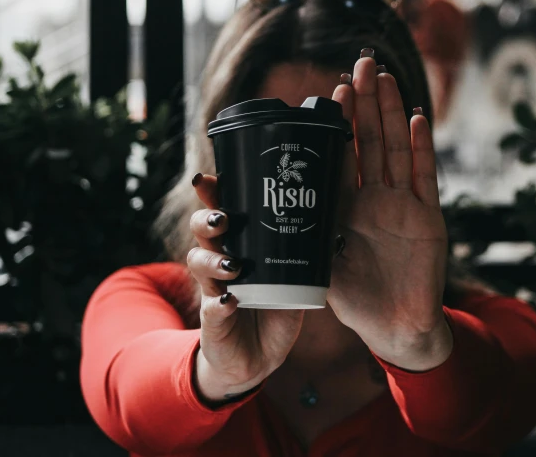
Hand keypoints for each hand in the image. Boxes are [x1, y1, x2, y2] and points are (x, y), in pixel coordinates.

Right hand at [188, 174, 303, 402]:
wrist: (257, 357)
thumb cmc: (274, 308)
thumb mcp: (293, 278)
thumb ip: (306, 256)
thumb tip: (336, 228)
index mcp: (237, 246)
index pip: (220, 212)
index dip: (211, 194)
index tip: (207, 179)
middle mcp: (219, 262)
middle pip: (202, 231)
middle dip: (207, 220)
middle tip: (224, 219)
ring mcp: (213, 290)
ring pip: (199, 263)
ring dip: (213, 260)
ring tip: (234, 264)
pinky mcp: (214, 321)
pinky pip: (212, 308)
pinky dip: (219, 304)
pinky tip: (229, 301)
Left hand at [327, 51, 451, 371]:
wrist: (395, 329)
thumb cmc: (356, 300)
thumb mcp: (321, 265)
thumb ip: (304, 236)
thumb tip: (264, 209)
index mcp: (348, 208)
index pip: (342, 155)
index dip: (339, 124)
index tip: (331, 90)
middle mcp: (376, 199)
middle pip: (370, 141)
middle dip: (365, 103)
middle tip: (360, 64)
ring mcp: (404, 205)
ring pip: (395, 149)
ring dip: (390, 113)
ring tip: (383, 78)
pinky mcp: (428, 219)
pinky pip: (424, 177)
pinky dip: (421, 149)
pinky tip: (416, 119)